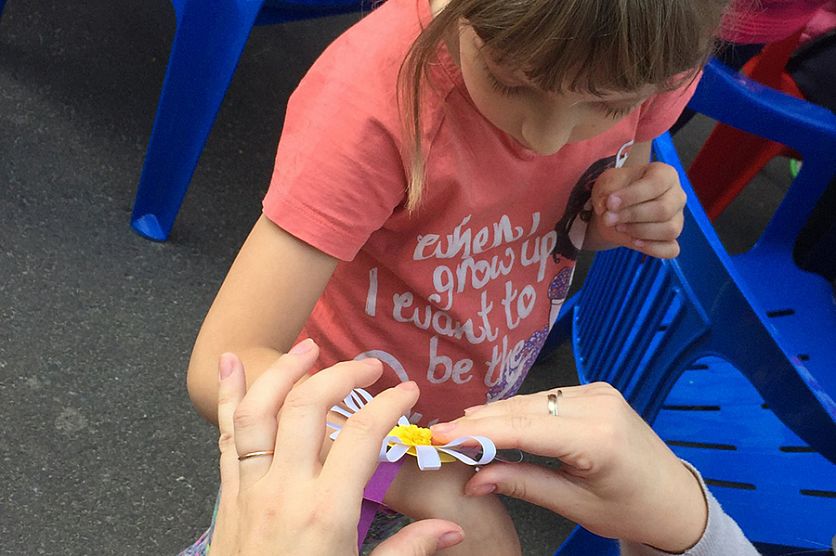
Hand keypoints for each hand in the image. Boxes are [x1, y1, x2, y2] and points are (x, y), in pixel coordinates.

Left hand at [209, 343, 463, 555]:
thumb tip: (451, 528)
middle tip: (370, 366)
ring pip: (259, 411)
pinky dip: (226, 396)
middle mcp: (285, 490)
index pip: (362, 436)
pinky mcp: (229, 495)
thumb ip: (407, 551)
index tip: (408, 391)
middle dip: (342, 375)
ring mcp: (250, 488)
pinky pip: (226, 436)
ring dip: (283, 371)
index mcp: (326, 511)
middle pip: (308, 408)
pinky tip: (229, 363)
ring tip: (308, 347)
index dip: (389, 405)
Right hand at [430, 383, 707, 552]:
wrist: (676, 498)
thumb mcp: (575, 505)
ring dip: (494, 414)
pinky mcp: (596, 391)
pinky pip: (545, 398)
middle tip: (437, 433)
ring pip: (530, 400)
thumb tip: (473, 479)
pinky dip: (516, 410)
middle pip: (522, 408)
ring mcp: (598, 392)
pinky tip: (492, 420)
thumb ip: (523, 484)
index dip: (476, 432)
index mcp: (597, 438)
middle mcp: (598, 404)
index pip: (523, 428)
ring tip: (457, 429)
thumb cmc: (630, 510)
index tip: (439, 436)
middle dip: (478, 421)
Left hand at [590, 162, 685, 258]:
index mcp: (665, 174)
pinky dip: (653, 249)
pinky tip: (634, 242)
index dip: (632, 196)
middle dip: (632, 216)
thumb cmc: (616, 189)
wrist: (613, 210)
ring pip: (670, 230)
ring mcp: (677, 219)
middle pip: (663, 210)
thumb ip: (607, 190)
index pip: (656, 184)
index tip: (610, 203)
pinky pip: (671, 249)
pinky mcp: (671, 240)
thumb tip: (607, 207)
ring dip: (639, 232)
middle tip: (608, 218)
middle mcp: (677, 196)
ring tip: (619, 227)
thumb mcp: (607, 182)